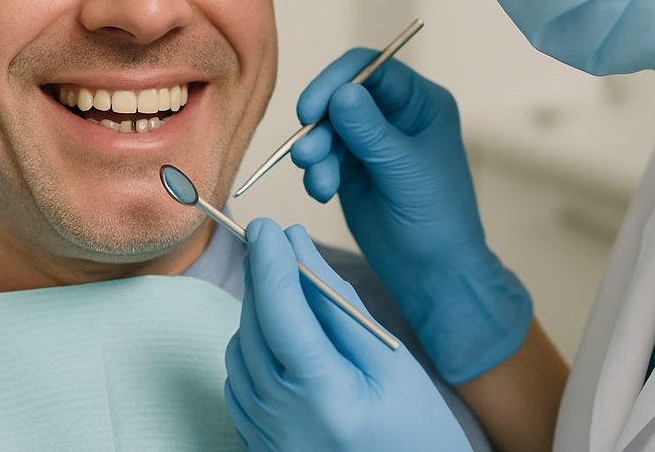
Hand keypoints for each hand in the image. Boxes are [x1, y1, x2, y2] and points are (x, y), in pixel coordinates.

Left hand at [225, 219, 472, 451]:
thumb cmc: (416, 430)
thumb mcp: (391, 361)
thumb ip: (341, 305)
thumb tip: (298, 248)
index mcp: (326, 396)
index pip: (281, 312)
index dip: (270, 261)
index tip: (267, 225)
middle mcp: (284, 420)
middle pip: (254, 325)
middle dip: (262, 277)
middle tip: (277, 243)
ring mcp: (264, 438)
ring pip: (238, 349)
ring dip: (257, 313)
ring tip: (293, 301)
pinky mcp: (256, 445)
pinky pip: (238, 381)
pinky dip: (253, 349)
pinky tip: (285, 344)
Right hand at [290, 50, 531, 382]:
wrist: (432, 272)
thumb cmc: (436, 217)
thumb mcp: (404, 168)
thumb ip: (370, 130)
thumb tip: (341, 92)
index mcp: (420, 103)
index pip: (371, 70)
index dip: (336, 81)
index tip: (309, 109)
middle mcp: (394, 116)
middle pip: (341, 97)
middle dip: (320, 125)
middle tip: (307, 155)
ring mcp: (370, 142)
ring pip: (326, 128)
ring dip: (316, 153)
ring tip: (321, 183)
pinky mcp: (350, 169)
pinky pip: (322, 157)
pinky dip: (317, 173)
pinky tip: (324, 193)